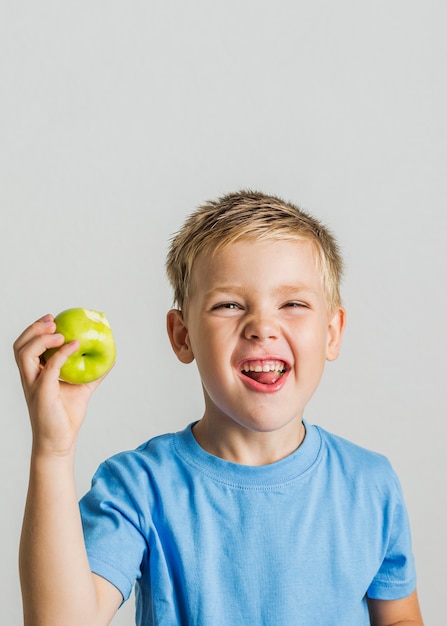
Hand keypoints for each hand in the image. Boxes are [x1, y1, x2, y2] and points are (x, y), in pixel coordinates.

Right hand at [14, 314, 103, 456]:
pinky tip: (75, 345)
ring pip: (25, 354)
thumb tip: (110, 358)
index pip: (26, 347)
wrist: (60, 441)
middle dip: (33, 329)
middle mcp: (30, 378)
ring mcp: (33, 385)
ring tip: (60, 332)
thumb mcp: (82, 388)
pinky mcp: (43, 393)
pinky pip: (50, 368)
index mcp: (35, 374)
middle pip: (20, 347)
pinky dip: (61, 353)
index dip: (35, 330)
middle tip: (53, 320)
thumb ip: (92, 373)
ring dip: (41, 339)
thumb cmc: (66, 416)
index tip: (52, 319)